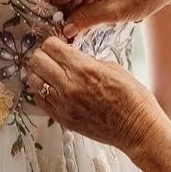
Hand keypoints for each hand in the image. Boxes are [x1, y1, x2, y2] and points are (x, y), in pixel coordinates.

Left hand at [27, 36, 163, 157]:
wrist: (137, 129)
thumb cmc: (132, 99)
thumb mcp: (113, 68)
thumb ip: (88, 60)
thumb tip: (72, 57)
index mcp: (84, 68)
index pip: (51, 46)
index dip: (53, 42)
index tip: (58, 44)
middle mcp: (69, 86)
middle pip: (37, 61)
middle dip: (43, 55)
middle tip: (52, 57)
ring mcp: (63, 104)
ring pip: (33, 80)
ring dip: (39, 73)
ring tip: (51, 73)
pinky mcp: (62, 119)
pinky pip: (39, 100)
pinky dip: (42, 91)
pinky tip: (53, 89)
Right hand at [36, 0, 170, 38]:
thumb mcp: (114, 12)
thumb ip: (85, 20)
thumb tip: (64, 30)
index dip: (40, 4)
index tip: (42, 23)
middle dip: (54, 10)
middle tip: (58, 33)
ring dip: (67, 10)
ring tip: (73, 31)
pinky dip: (79, 5)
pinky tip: (85, 21)